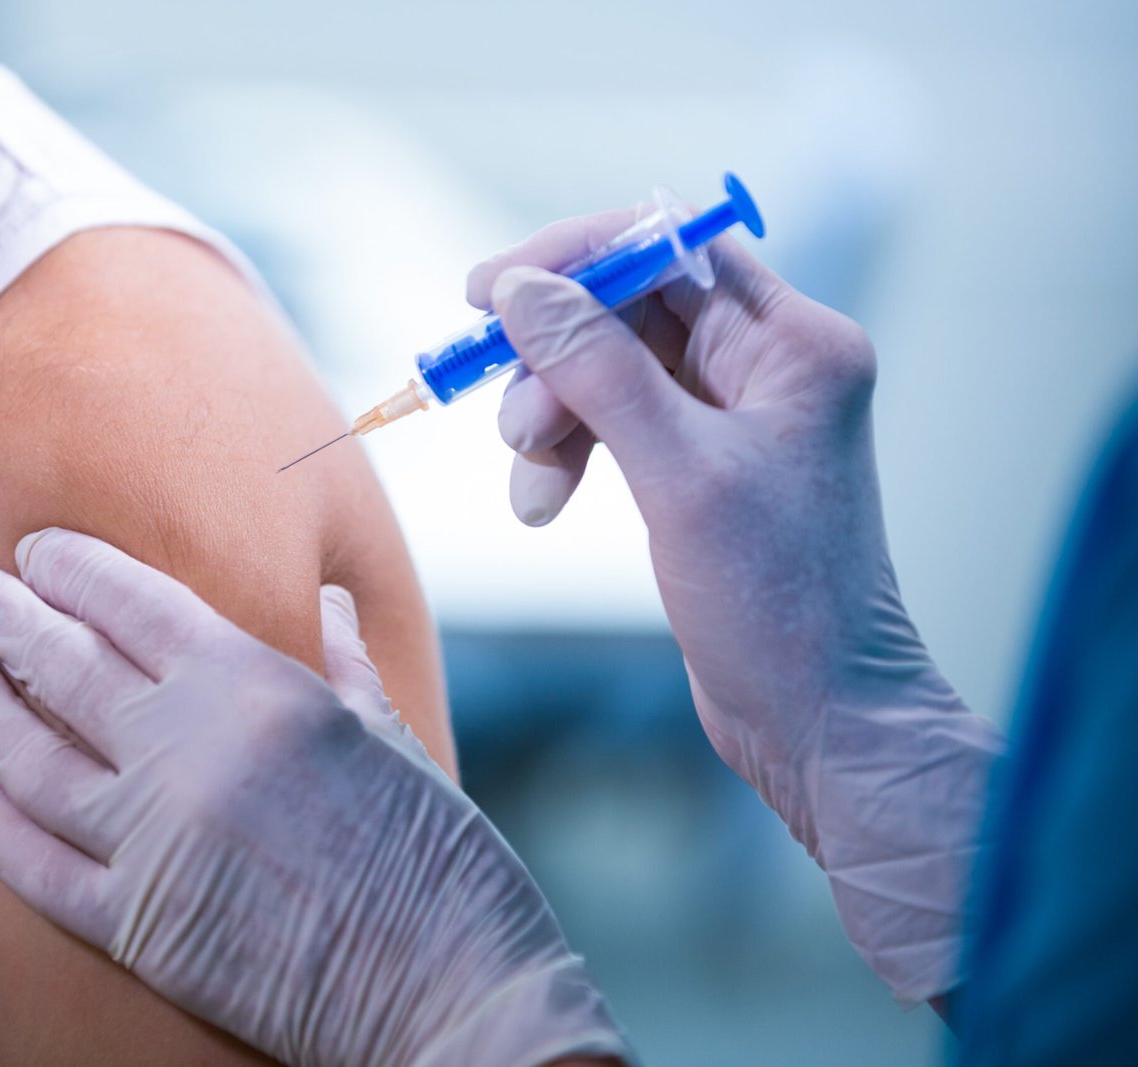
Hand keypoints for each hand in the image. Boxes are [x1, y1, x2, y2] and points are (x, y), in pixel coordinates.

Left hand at [0, 529, 630, 1066]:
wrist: (446, 988)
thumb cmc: (436, 856)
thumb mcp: (393, 739)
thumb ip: (342, 665)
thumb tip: (327, 605)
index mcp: (255, 687)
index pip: (133, 600)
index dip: (71, 568)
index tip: (35, 550)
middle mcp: (186, 749)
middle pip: (60, 663)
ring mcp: (150, 840)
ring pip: (27, 756)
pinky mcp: (133, 925)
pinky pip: (34, 867)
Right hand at [468, 215, 1004, 1005]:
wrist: (819, 720)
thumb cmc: (779, 605)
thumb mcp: (678, 476)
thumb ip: (598, 370)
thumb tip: (519, 287)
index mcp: (796, 346)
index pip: (669, 248)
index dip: (573, 258)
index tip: (487, 289)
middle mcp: (767, 367)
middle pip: (627, 308)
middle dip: (553, 359)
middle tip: (514, 425)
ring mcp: (731, 418)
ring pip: (607, 369)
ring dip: (551, 416)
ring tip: (535, 486)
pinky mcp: (697, 466)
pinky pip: (611, 425)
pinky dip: (566, 454)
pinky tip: (542, 504)